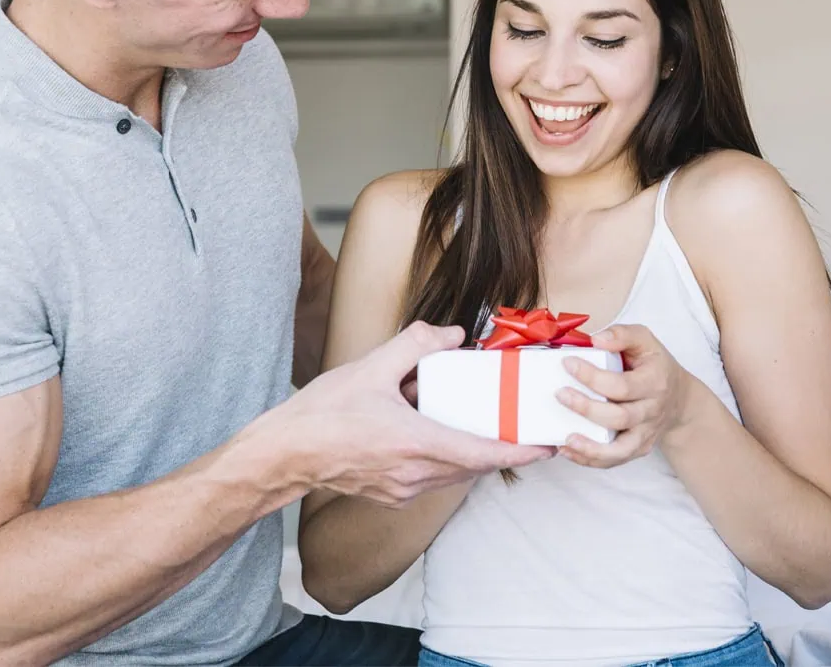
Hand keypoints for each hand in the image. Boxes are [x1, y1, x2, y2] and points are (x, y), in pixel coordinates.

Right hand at [266, 322, 554, 505]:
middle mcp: (415, 474)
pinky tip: (430, 433)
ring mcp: (402, 490)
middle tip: (521, 428)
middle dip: (501, 449)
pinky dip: (444, 458)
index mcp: (416, 444)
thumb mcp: (370, 367)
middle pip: (474, 465)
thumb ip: (416, 344)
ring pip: (454, 474)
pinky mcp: (391, 495)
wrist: (284, 455)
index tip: (546, 446)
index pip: (483, 453)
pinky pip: (432, 478)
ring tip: (475, 425)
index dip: (520, 452)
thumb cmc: (321, 415)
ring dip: (470, 452)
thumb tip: (452, 335)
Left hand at [554, 324, 694, 468]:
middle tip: (560, 394)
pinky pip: (615, 460)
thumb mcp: (644, 340)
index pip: (622, 385)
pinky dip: (591, 459)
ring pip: (620, 449)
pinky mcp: (638, 448)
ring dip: (590, 447)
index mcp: (654, 382)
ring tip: (566, 439)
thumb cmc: (654, 366)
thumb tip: (596, 339)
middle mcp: (652, 411)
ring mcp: (646, 433)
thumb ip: (622, 334)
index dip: (592, 376)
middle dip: (586, 408)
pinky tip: (569, 450)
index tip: (568, 363)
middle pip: (619, 417)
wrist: (678, 398)